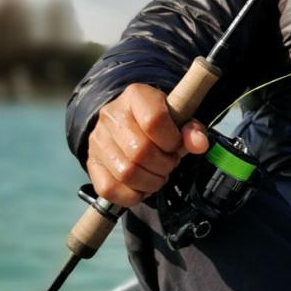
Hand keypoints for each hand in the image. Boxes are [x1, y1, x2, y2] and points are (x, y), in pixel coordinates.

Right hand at [86, 83, 208, 206]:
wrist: (128, 122)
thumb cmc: (159, 122)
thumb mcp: (179, 118)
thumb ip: (192, 130)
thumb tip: (199, 144)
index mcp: (136, 96)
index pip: (154, 121)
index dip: (172, 141)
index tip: (176, 146)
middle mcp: (111, 115)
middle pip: (140, 152)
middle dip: (163, 165)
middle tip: (169, 163)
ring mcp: (98, 140)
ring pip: (126, 173)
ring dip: (151, 182)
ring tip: (158, 175)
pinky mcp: (91, 162)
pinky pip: (109, 189)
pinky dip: (132, 195)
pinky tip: (142, 186)